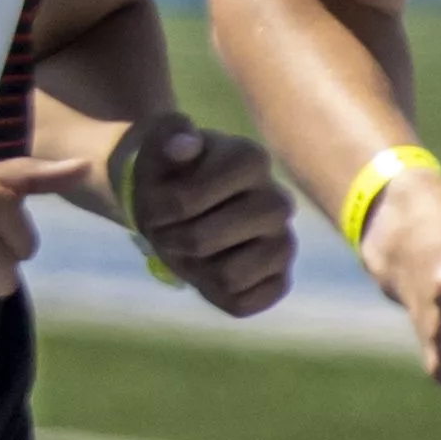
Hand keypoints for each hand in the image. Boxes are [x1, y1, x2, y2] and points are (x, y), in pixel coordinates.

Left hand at [108, 111, 296, 322]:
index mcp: (250, 159)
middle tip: (170, 229)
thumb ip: (167, 136)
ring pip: (228, 276)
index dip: (157, 209)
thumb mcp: (157, 148)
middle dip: (171, 239)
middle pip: (201, 241)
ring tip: (194, 249)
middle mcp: (278, 201)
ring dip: (194, 269)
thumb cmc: (168, 174)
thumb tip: (185, 144)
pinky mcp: (280, 277)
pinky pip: (245, 303)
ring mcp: (283, 242)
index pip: (184, 201)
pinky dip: (216, 294)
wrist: (178, 203)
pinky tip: (214, 268)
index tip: (158, 200)